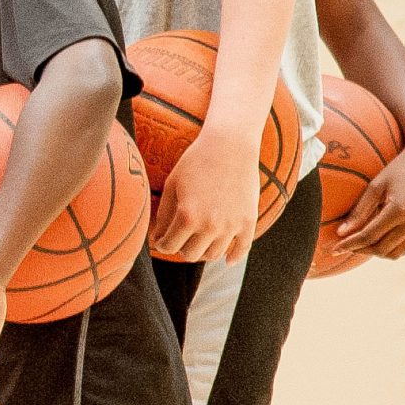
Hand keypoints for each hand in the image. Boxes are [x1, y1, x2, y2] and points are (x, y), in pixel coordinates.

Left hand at [152, 130, 260, 262]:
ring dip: (203, 251)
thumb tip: (156, 240)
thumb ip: (163, 215)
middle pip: (191, 255)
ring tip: (199, 242)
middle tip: (181, 239)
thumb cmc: (196, 161)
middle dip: (181, 248)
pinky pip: (241, 249)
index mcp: (187, 217)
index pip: (169, 246)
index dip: (162, 245)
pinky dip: (233, 257)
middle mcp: (210, 225)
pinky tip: (227, 259)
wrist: (230, 144)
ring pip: (213, 255)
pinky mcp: (248, 221)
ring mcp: (231, 225)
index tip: (162, 241)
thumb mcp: (173, 185)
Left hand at [328, 134, 404, 262]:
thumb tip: (340, 233)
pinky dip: (391, 248)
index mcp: (400, 209)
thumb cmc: (399, 169)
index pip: (369, 236)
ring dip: (376, 252)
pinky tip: (378, 240)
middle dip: (361, 250)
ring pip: (395, 253)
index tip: (334, 249)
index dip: (349, 244)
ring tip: (360, 244)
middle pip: (381, 248)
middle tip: (345, 246)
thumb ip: (359, 211)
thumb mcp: (376, 185)